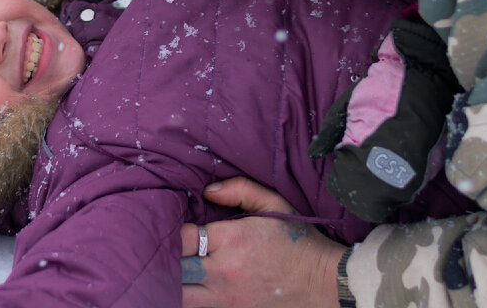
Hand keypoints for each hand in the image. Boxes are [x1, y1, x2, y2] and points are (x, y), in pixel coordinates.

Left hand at [179, 177, 345, 307]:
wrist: (322, 282)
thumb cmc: (296, 240)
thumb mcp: (274, 203)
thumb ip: (239, 189)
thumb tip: (207, 191)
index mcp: (231, 240)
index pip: (182, 237)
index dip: (174, 231)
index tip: (178, 226)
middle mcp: (224, 271)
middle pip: (175, 267)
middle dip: (167, 257)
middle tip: (164, 248)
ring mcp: (226, 297)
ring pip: (180, 294)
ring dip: (173, 280)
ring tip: (175, 268)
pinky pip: (197, 307)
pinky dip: (188, 296)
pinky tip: (189, 285)